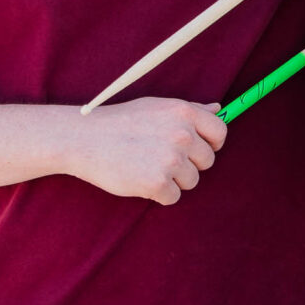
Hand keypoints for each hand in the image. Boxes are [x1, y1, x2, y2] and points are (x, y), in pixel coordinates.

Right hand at [65, 97, 228, 205]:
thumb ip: (191, 111)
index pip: (220, 132)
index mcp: (184, 112)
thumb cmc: (121, 122)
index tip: (196, 149)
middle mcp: (182, 134)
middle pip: (207, 161)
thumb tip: (219, 110)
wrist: (84, 139)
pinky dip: (159, 194)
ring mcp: (171, 160)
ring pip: (191, 181)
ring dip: (173, 180)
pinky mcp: (158, 183)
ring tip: (147, 166)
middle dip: (188, 163)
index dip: (211, 143)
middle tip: (160, 157)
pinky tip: (140, 179)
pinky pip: (173, 197)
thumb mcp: (156, 107)